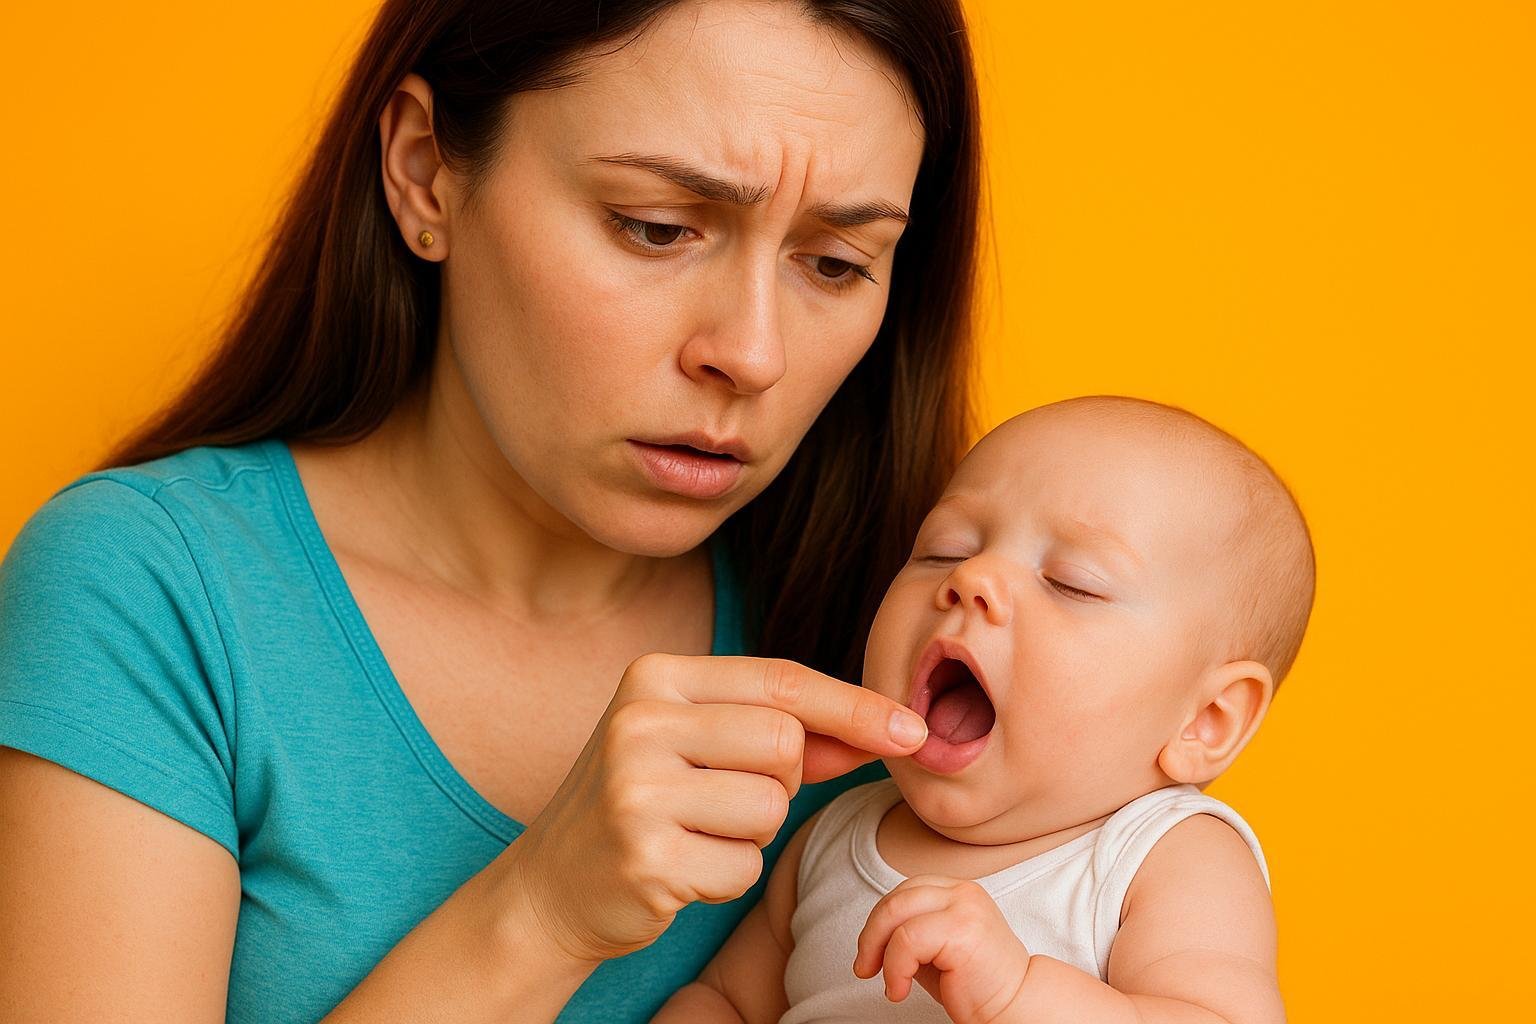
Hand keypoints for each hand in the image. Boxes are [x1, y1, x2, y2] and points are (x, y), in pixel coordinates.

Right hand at [499, 653, 929, 965]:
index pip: (783, 681)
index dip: (856, 707)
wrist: (552, 886)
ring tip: (696, 832)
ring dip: (753, 833)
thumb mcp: (704, 748)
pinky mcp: (644, 856)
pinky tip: (681, 869)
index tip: (912, 731)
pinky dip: (728, 877)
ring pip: (771, 808)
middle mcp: (640, 722)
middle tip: (724, 799)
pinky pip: (744, 867)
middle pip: (785, 743)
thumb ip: (790, 734)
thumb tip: (888, 730)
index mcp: (655, 677)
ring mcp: (636, 789)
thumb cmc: (646, 804)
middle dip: (781, 782)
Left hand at [854, 875, 1032, 1023]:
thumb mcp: (936, 949)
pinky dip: (894, 968)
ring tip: (890, 983)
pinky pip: (907, 940)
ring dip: (879, 951)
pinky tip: (900, 989)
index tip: (871, 954)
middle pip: (896, 898)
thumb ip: (910, 930)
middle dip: (871, 936)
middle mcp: (963, 892)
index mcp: (958, 890)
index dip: (880, 921)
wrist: (1015, 1006)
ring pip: (896, 914)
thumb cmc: (977, 984)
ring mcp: (964, 906)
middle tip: (866, 968)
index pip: (905, 891)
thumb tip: (872, 936)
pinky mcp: (962, 929)